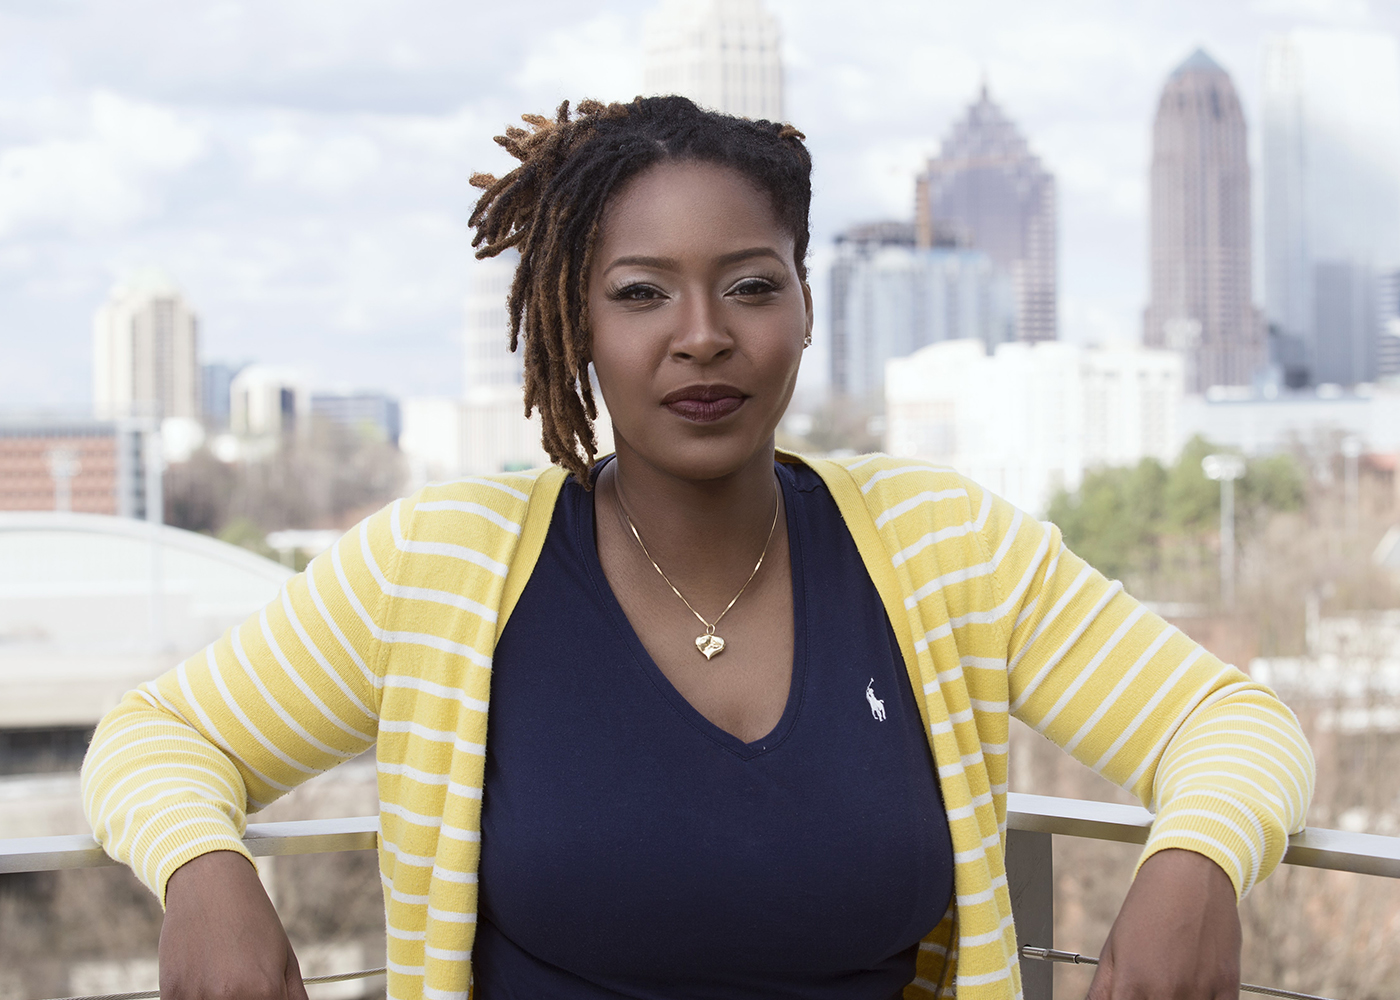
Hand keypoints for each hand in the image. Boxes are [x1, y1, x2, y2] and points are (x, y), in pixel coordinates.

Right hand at [159, 850, 308, 999]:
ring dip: (218, 998)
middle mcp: (229, 999)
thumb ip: (293, 996)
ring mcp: (196, 998)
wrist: (209, 884)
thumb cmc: (252, 918)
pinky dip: (196, 997)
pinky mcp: (171, 993)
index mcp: (264, 991)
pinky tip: (202, 975)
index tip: (266, 994)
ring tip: (222, 973)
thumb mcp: (285, 957)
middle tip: (241, 978)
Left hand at [1085, 848, 1239, 999]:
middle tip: (1154, 983)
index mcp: (1132, 985)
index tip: (1132, 996)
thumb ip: (1103, 991)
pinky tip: (1196, 985)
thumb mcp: (1113, 948)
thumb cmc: (1147, 910)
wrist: (1188, 876)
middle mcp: (1166, 993)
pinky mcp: (1227, 988)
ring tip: (1175, 977)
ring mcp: (1199, 992)